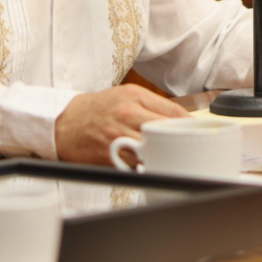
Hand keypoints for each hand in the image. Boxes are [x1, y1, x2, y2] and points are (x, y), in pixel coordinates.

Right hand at [54, 84, 189, 164]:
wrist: (64, 122)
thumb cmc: (97, 109)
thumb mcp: (125, 95)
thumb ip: (152, 104)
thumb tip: (181, 120)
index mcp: (134, 97)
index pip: (173, 112)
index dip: (189, 125)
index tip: (198, 132)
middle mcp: (126, 115)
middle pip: (166, 131)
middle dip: (179, 141)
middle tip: (188, 148)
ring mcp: (117, 136)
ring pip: (153, 150)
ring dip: (163, 156)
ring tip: (170, 158)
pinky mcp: (109, 155)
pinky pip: (135, 165)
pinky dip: (145, 166)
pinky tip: (149, 165)